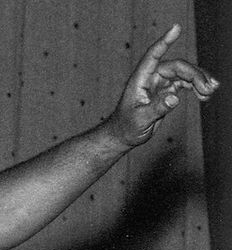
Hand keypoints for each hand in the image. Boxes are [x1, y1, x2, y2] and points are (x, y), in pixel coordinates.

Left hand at [105, 23, 218, 147]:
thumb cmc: (127, 126)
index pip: (153, 55)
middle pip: (177, 67)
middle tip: (209, 89)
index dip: (165, 41)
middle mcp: (151, 77)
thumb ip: (157, 109)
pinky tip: (205, 95)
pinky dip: (197, 87)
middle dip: (195, 75)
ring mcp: (160, 83)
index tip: (176, 27)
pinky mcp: (167, 90)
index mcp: (140, 79)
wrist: (125, 134)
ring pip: (184, 74)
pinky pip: (186, 83)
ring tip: (210, 92)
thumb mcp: (140, 119)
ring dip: (200, 81)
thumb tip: (174, 98)